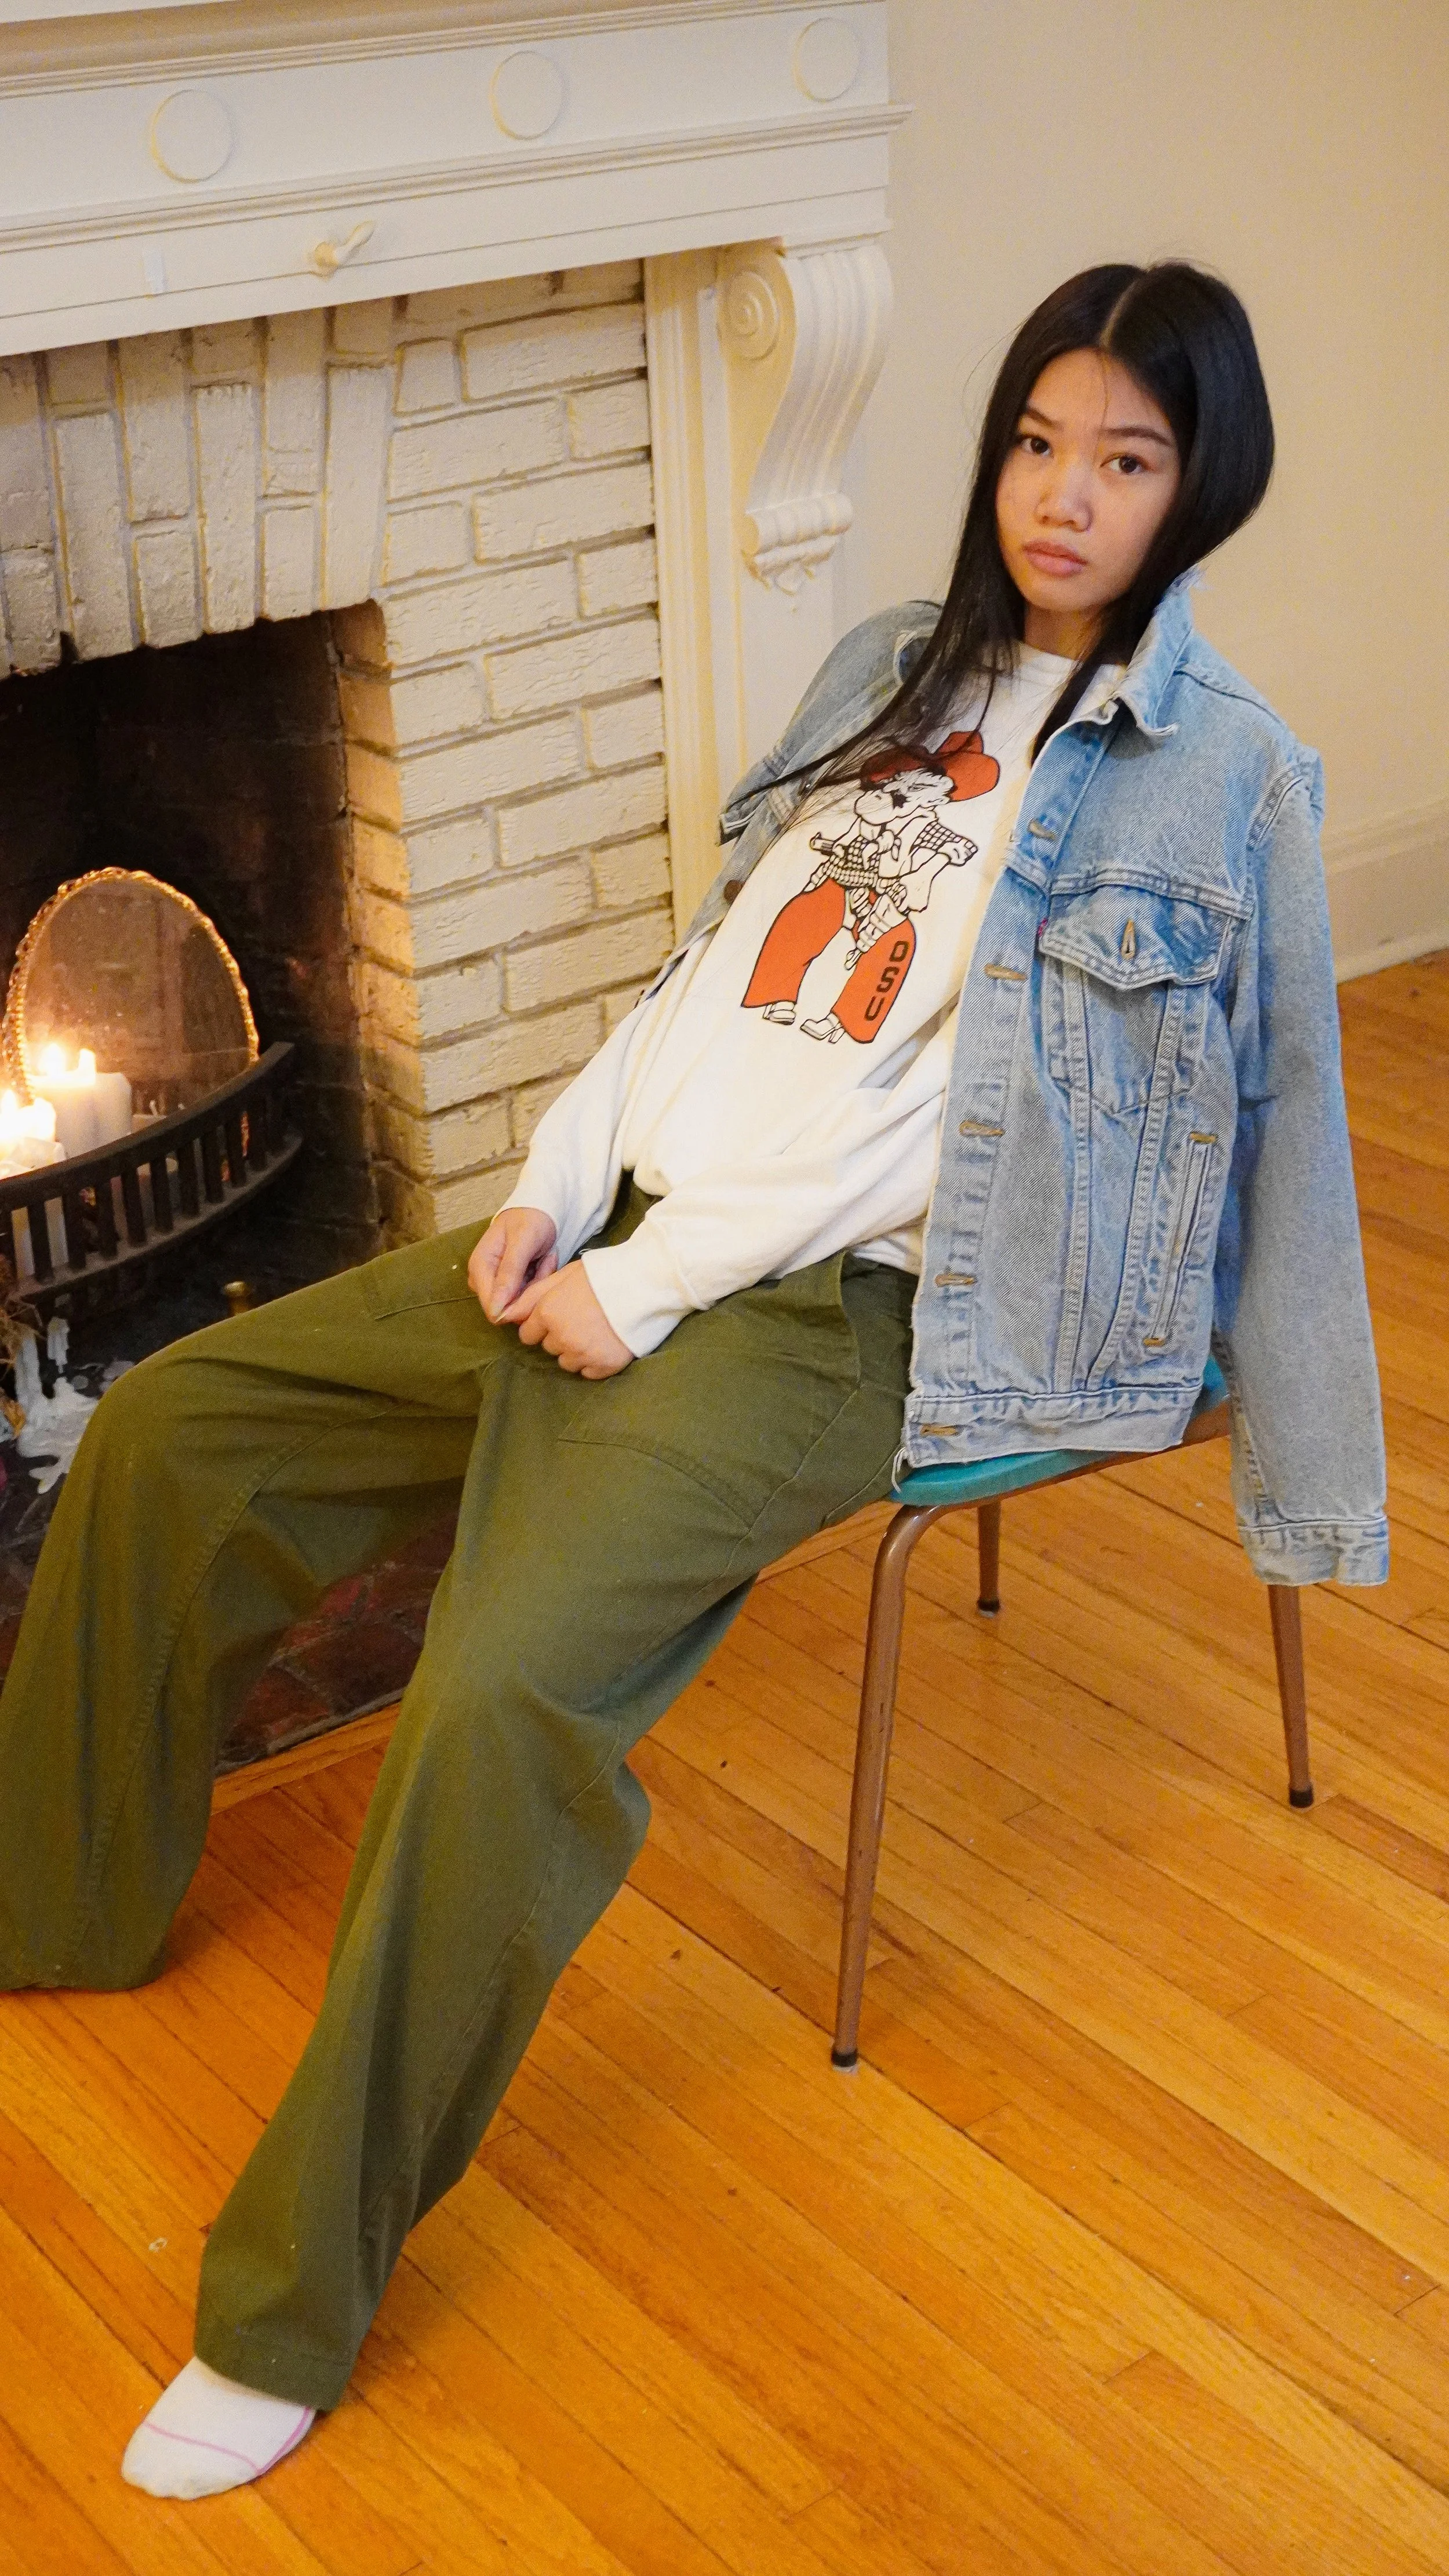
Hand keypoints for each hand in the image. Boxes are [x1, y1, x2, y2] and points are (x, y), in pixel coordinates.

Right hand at [469, 1205, 557, 1322]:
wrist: (541, 1209)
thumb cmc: (530, 1219)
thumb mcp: (522, 1242)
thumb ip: (509, 1273)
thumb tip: (495, 1309)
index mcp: (479, 1266)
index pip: (492, 1307)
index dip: (518, 1302)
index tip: (537, 1272)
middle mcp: (483, 1278)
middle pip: (508, 1306)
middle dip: (531, 1289)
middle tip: (545, 1261)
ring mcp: (496, 1282)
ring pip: (520, 1302)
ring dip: (538, 1283)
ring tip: (545, 1257)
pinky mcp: (510, 1283)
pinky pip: (527, 1294)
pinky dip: (540, 1280)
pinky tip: (544, 1260)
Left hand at [510, 1261, 633, 1378]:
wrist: (645, 1285)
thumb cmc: (602, 1275)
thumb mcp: (562, 1276)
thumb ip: (531, 1296)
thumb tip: (505, 1316)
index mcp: (548, 1313)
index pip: (528, 1334)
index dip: (541, 1325)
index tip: (560, 1316)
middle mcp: (561, 1337)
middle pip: (548, 1348)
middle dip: (559, 1337)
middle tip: (582, 1320)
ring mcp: (583, 1354)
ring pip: (566, 1363)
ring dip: (576, 1352)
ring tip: (596, 1332)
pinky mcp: (603, 1366)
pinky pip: (588, 1373)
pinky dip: (594, 1362)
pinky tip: (606, 1343)